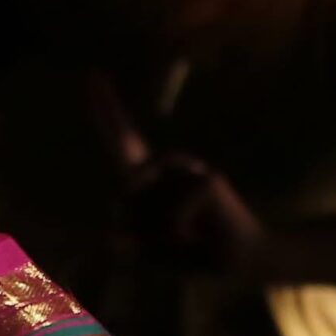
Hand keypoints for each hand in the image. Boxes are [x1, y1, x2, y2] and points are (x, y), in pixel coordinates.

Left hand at [88, 74, 265, 274]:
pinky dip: (178, 238)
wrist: (243, 260)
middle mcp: (167, 166)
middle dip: (108, 127)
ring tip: (184, 240)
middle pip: (123, 146)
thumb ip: (130, 244)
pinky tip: (198, 238)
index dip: (108, 110)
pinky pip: (171, 219)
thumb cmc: (193, 253)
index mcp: (151, 177)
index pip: (123, 139)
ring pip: (143, 207)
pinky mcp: (206, 179)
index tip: (92, 74)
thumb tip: (110, 240)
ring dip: (156, 237)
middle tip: (129, 157)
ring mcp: (188, 168)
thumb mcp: (153, 251)